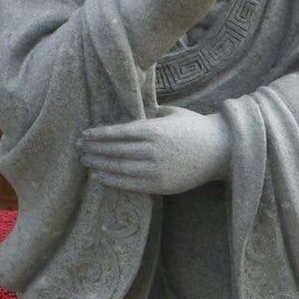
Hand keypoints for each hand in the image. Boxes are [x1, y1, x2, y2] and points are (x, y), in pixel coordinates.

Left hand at [79, 109, 230, 195]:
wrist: (220, 151)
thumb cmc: (195, 127)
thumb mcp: (172, 113)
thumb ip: (150, 114)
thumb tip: (128, 114)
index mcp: (154, 129)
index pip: (118, 132)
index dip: (98, 135)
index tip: (84, 135)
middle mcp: (152, 150)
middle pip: (114, 150)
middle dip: (94, 150)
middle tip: (78, 149)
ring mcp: (156, 169)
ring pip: (119, 168)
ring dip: (99, 165)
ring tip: (85, 163)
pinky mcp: (160, 185)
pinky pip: (130, 184)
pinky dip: (112, 181)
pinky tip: (100, 177)